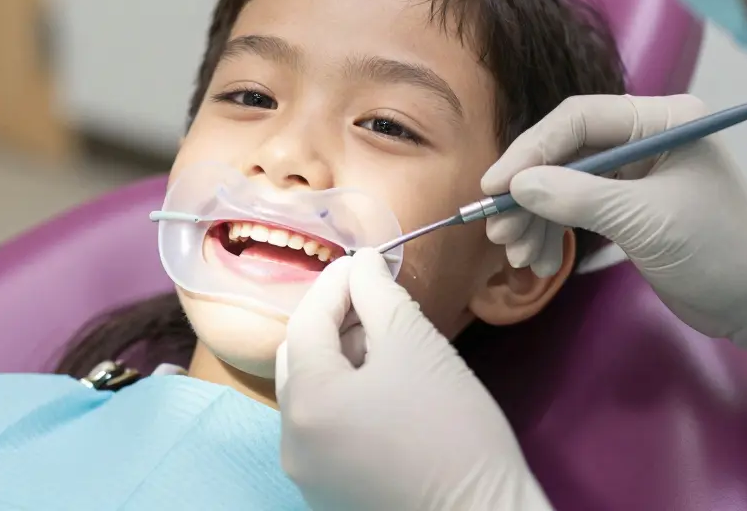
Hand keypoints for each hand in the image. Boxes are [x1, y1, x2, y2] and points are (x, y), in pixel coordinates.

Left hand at [276, 249, 550, 510]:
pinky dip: (346, 397)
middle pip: (300, 358)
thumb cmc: (454, 431)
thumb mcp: (416, 346)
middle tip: (376, 299)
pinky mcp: (330, 492)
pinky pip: (325, 428)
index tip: (367, 259)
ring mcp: (308, 473)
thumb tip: (362, 264)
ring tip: (386, 341)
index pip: (307, 322)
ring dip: (341, 358)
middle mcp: (292, 441)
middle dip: (335, 321)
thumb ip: (380, 295)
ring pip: (312, 394)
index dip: (336, 283)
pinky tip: (385, 386)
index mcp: (305, 403)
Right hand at [481, 93, 746, 375]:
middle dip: (528, 193)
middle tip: (499, 232)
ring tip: (518, 256)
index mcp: (662, 120)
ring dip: (534, 219)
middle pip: (564, 151)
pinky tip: (540, 262)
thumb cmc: (719, 252)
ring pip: (562, 182)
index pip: (578, 119)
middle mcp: (644, 137)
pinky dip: (551, 233)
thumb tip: (517, 186)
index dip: (531, 151)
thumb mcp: (646, 221)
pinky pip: (573, 207)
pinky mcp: (626, 205)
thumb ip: (579, 197)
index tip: (495, 188)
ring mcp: (634, 172)